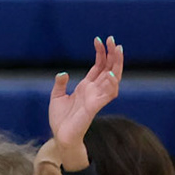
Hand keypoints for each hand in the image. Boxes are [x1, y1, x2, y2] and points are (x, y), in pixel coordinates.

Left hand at [48, 37, 123, 151]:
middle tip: (113, 39)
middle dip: (112, 54)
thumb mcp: (56, 97)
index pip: (99, 66)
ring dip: (117, 64)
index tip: (99, 39)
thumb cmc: (60, 119)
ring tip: (118, 49)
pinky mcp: (95, 106)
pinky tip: (112, 73)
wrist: (60, 136)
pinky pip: (108, 94)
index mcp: (87, 86)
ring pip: (113, 77)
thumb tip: (63, 73)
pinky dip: (112, 84)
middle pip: (109, 68)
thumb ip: (60, 84)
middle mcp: (94, 90)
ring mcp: (96, 97)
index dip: (101, 53)